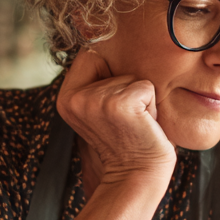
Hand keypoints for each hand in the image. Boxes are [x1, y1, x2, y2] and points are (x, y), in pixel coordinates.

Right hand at [57, 49, 175, 193]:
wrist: (136, 178)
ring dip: (143, 102)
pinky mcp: (120, 104)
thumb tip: (101, 41)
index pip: (90, 56)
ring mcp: (96, 100)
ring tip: (135, 126)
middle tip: (127, 122)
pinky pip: (147, 87)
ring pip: (133, 77)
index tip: (115, 110)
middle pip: (113, 64)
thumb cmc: (127, 144)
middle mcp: (75, 98)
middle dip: (129, 90)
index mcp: (66, 98)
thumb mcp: (102, 111)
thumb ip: (97, 84)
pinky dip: (153, 107)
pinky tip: (144, 127)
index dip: (110, 75)